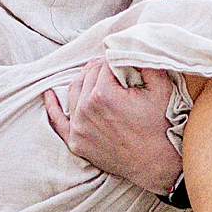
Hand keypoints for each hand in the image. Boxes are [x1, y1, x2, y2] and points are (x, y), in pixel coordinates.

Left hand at [43, 62, 182, 193]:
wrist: (158, 165)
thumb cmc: (162, 127)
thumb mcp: (161, 88)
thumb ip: (145, 62)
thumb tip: (132, 46)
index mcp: (103, 94)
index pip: (103, 65)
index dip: (115, 60)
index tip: (124, 61)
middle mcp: (85, 110)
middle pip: (87, 76)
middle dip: (101, 70)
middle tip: (114, 68)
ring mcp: (78, 128)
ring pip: (74, 91)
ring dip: (84, 80)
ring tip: (95, 76)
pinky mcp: (77, 142)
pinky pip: (58, 121)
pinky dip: (53, 106)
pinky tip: (49, 94)